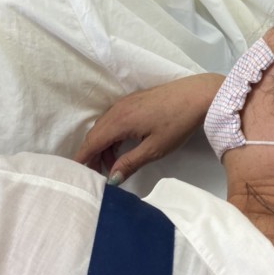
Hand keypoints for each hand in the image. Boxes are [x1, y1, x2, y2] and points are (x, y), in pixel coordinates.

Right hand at [73, 73, 224, 184]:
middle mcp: (118, 109)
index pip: (92, 142)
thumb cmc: (178, 123)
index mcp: (120, 121)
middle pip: (95, 134)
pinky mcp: (134, 101)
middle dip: (92, 155)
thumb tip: (111, 179)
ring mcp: (125, 103)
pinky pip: (113, 119)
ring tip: (113, 165)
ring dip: (103, 146)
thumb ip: (130, 163)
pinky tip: (123, 147)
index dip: (81, 159)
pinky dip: (112, 135)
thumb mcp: (155, 149)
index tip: (75, 174)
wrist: (198, 95)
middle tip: (96, 175)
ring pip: (104, 126)